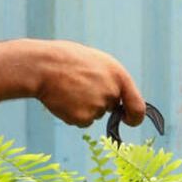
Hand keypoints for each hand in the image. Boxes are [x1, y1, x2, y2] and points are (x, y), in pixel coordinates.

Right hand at [24, 40, 145, 128]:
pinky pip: (82, 122)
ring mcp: (98, 108)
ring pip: (95, 114)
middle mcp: (111, 93)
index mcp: (119, 76)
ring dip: (84, 106)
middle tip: (80, 86)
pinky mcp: (83, 119)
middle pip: (110, 108)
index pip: (138, 107)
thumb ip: (110, 80)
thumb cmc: (67, 60)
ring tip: (69, 88)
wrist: (43, 66)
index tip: (127, 119)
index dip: (134, 117)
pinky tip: (64, 99)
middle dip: (99, 102)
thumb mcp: (96, 62)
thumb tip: (116, 98)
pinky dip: (73, 114)